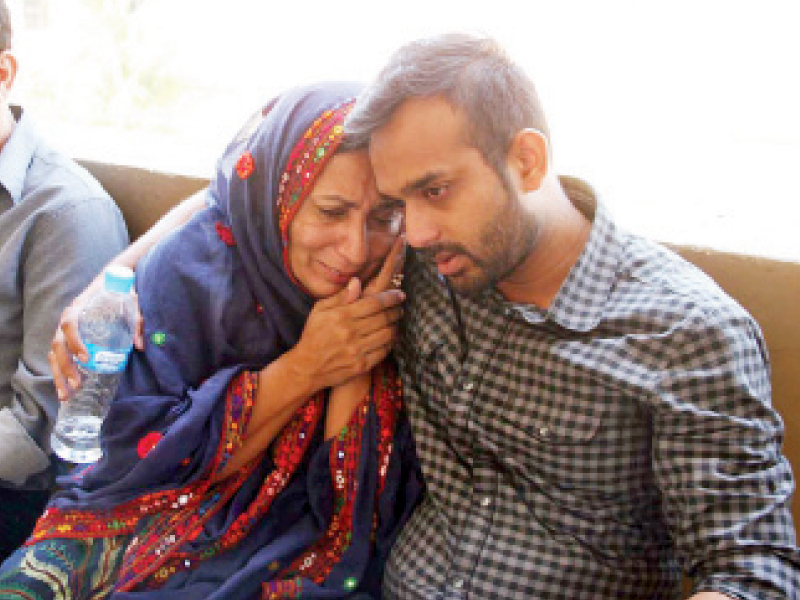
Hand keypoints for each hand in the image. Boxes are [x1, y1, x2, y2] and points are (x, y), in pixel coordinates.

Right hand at [48, 286, 143, 399]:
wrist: (112, 280)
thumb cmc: (120, 291)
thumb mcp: (131, 301)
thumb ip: (136, 320)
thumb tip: (139, 345)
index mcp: (80, 306)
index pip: (69, 323)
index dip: (74, 341)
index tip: (86, 357)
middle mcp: (68, 317)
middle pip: (57, 343)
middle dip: (65, 366)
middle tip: (77, 384)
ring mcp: (66, 329)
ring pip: (54, 353)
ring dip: (58, 374)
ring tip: (66, 395)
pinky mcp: (69, 337)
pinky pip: (58, 355)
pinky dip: (60, 372)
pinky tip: (65, 389)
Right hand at [288, 243, 405, 392]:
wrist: (307, 367)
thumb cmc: (314, 335)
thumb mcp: (320, 310)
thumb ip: (340, 296)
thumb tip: (357, 281)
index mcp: (341, 316)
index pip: (374, 303)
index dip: (391, 297)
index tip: (400, 294)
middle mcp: (350, 333)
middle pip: (384, 318)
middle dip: (396, 310)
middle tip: (400, 306)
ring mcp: (357, 351)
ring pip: (387, 334)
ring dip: (396, 325)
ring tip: (396, 320)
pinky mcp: (361, 365)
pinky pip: (384, 351)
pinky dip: (390, 342)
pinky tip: (390, 336)